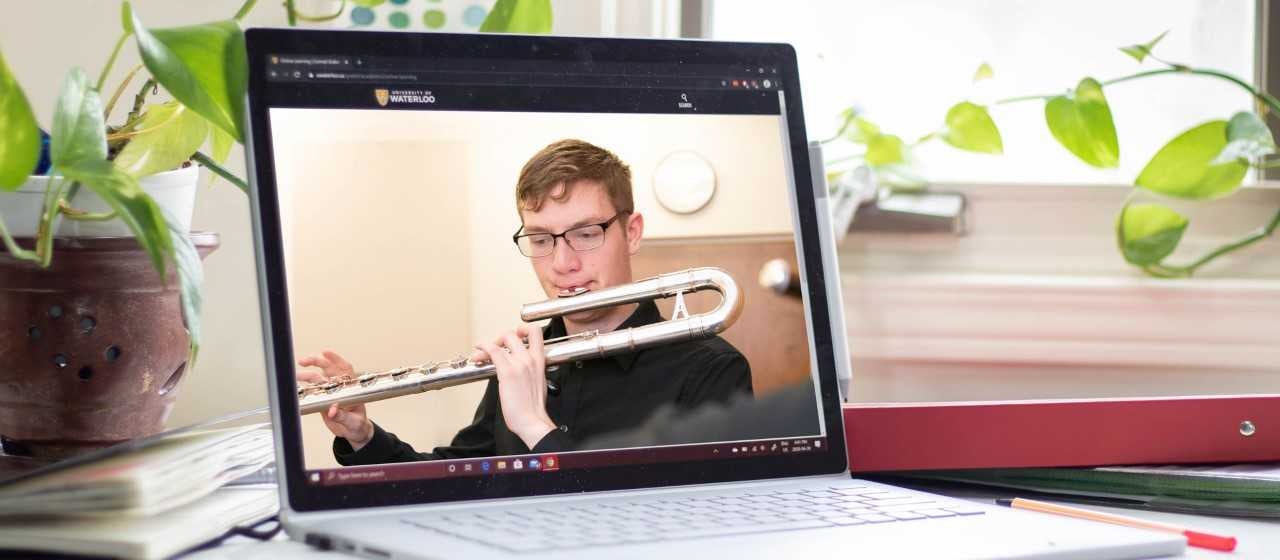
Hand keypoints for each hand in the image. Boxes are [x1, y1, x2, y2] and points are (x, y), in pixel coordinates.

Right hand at [297, 350, 374, 450]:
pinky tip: (296, 386)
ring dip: (306, 376)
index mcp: (351, 389)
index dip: (336, 359)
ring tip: (296, 376)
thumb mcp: (354, 422)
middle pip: (328, 370)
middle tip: (303, 361)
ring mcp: (329, 393)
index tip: (325, 353)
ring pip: (317, 379)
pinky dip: (304, 388)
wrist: (353, 433)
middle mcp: (339, 388)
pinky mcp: (321, 401)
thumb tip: (332, 410)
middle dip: (316, 362)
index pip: (345, 369)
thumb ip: (343, 416)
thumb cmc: (358, 425)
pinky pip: (312, 392)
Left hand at [472, 325, 555, 448]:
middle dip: (501, 337)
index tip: (514, 336)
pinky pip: (492, 350)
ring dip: (489, 343)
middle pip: (514, 333)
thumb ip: (530, 371)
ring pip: (503, 339)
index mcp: (540, 361)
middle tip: (494, 347)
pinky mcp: (507, 371)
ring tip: (481, 353)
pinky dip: (482, 347)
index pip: (536, 332)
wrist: (532, 421)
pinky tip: (477, 353)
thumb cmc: (533, 408)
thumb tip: (518, 369)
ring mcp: (519, 363)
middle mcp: (530, 358)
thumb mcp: (538, 384)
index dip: (523, 329)